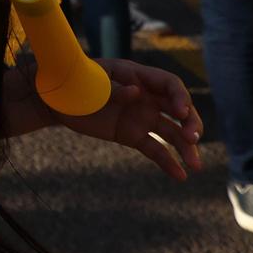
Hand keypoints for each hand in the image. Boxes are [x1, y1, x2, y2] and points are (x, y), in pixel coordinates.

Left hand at [55, 57, 203, 181]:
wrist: (57, 101)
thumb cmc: (74, 82)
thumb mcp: (92, 81)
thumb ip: (114, 88)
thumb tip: (137, 93)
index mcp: (138, 76)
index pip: (170, 84)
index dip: (180, 97)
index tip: (181, 112)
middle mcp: (146, 96)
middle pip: (178, 109)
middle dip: (190, 122)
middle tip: (192, 138)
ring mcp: (141, 116)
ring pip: (171, 131)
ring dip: (186, 147)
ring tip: (195, 165)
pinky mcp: (132, 135)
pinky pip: (155, 149)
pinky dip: (168, 162)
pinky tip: (180, 176)